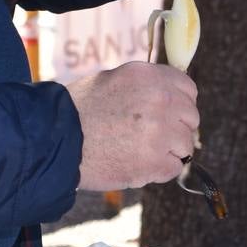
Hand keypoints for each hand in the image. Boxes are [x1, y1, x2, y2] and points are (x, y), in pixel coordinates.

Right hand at [65, 61, 199, 190]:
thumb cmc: (77, 110)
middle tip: (153, 135)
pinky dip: (159, 170)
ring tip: (140, 151)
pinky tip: (137, 164)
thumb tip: (168, 95)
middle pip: (191, 117)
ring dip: (168, 150)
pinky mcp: (155, 163)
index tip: (169, 112)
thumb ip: (145, 86)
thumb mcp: (113, 80)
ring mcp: (160, 132)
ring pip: (185, 144)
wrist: (54, 142)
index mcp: (149, 76)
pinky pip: (175, 168)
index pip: (188, 88)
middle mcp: (160, 100)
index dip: (179, 102)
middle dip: (176, 127)